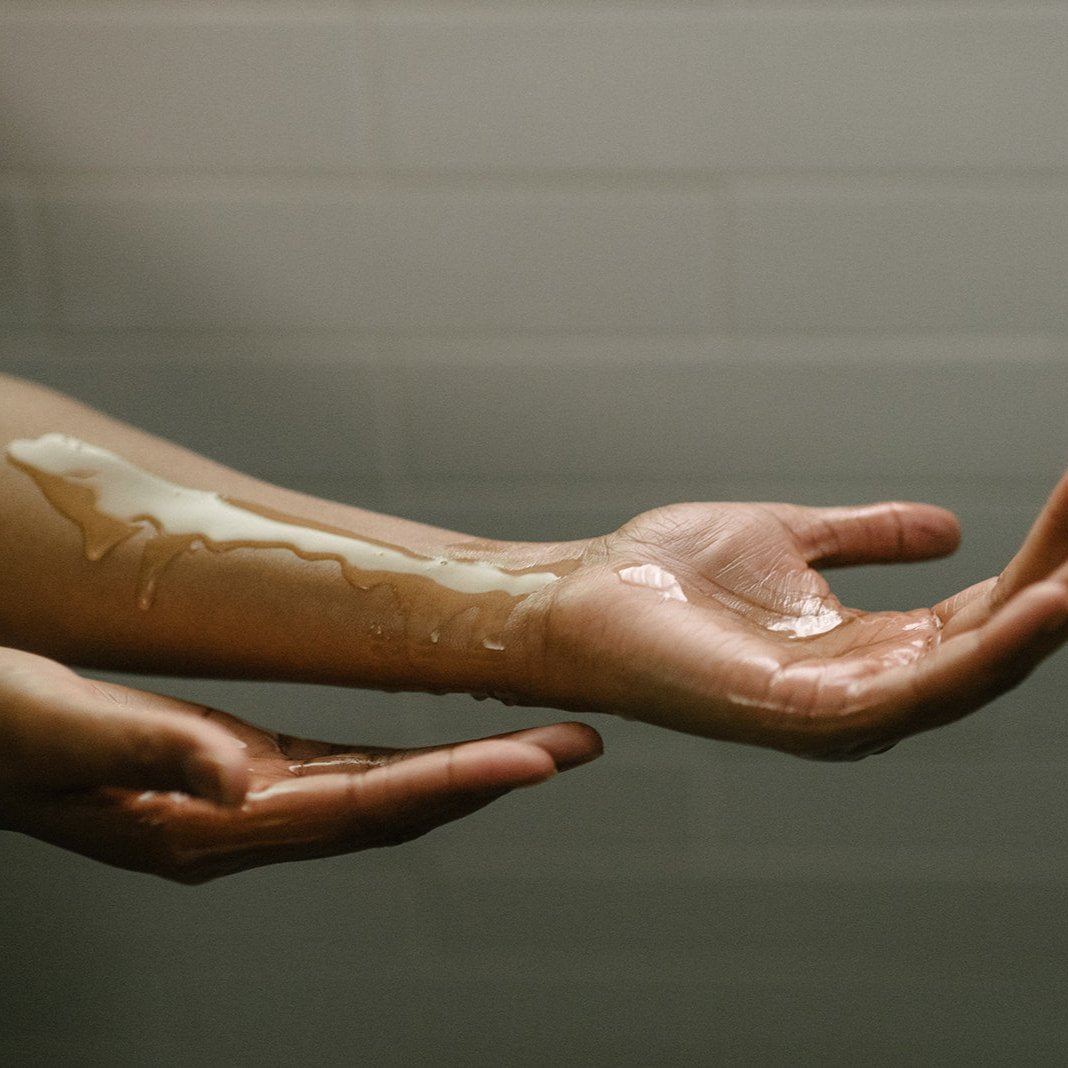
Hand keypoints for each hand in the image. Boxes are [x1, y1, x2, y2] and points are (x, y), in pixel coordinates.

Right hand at [0, 647, 601, 881]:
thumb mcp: (55, 725)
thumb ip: (146, 751)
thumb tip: (236, 778)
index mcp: (205, 827)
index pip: (366, 805)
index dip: (458, 780)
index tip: (539, 758)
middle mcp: (239, 824)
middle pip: (395, 807)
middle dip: (490, 775)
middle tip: (576, 742)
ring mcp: (240, 805)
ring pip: (381, 795)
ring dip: (463, 768)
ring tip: (537, 742)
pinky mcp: (233, 774)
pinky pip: (345, 775)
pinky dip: (408, 762)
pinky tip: (442, 747)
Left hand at [531, 471, 1067, 758]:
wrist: (583, 596)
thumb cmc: (670, 576)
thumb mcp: (789, 539)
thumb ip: (865, 537)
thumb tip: (948, 529)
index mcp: (867, 651)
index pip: (981, 611)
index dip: (1044, 562)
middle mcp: (868, 690)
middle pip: (994, 641)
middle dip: (1062, 581)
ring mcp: (840, 711)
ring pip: (977, 669)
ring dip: (1047, 614)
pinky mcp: (804, 715)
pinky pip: (920, 689)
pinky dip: (991, 652)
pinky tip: (1045, 603)